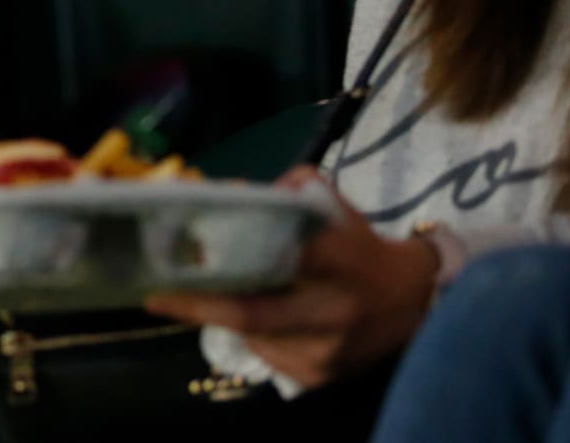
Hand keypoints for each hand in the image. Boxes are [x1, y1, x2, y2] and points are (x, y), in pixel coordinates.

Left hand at [144, 167, 437, 388]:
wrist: (415, 306)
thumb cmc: (361, 246)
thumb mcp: (333, 208)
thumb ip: (287, 193)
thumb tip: (229, 192)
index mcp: (340, 259)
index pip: (280, 253)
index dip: (227, 255)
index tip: (181, 252)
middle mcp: (334, 310)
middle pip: (250, 312)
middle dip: (196, 305)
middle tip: (154, 294)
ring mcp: (326, 350)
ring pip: (252, 336)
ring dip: (220, 317)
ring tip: (196, 297)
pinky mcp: (319, 376)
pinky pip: (266, 356)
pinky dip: (250, 336)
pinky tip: (249, 319)